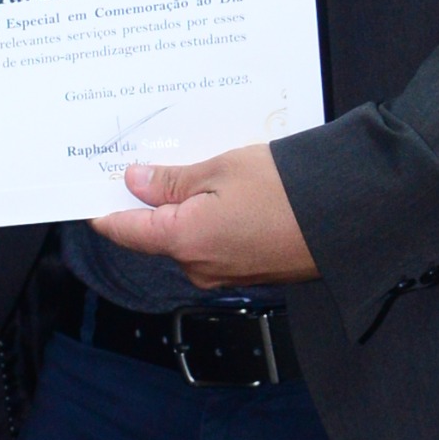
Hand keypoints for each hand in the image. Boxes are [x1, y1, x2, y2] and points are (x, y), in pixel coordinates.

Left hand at [91, 143, 316, 287]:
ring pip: (188, 239)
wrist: (349, 216)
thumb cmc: (287, 189)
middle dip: (152, 202)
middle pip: (156, 235)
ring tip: (199, 172)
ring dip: (186, 209)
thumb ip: (171, 181)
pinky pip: (215, 244)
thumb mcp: (221, 169)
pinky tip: (227, 194)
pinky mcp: (248, 272)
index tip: (89, 193)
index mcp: (183, 241)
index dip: (104, 210)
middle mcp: (198, 267)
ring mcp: (224, 274)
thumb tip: (134, 183)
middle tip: (149, 164)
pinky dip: (212, 220)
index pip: (124, 230)